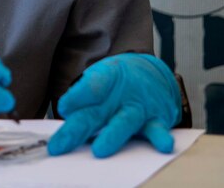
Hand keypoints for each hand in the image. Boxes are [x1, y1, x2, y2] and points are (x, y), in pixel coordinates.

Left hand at [47, 53, 180, 157]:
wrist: (152, 72)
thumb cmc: (117, 81)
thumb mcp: (99, 79)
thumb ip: (83, 96)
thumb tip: (66, 111)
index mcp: (104, 79)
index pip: (89, 86)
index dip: (77, 97)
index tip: (64, 107)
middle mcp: (120, 94)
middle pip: (95, 113)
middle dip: (76, 130)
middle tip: (59, 144)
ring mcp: (138, 107)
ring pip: (124, 122)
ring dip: (112, 136)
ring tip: (99, 150)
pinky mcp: (156, 120)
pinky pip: (158, 130)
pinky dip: (160, 138)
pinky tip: (163, 145)